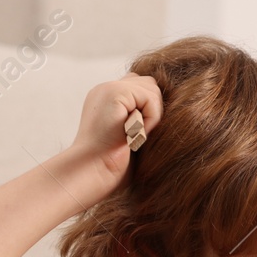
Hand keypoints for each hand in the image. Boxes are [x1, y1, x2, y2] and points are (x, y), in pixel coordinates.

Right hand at [69, 74, 163, 196]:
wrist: (93, 171)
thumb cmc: (111, 166)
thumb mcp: (130, 137)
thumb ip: (140, 118)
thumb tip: (163, 110)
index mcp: (107, 99)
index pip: (139, 86)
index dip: (149, 108)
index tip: (141, 134)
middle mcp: (106, 89)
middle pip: (149, 84)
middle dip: (153, 110)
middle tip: (138, 136)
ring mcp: (108, 88)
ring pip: (152, 89)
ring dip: (152, 116)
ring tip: (134, 136)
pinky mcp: (114, 93)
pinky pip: (150, 98)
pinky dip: (151, 119)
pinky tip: (134, 135)